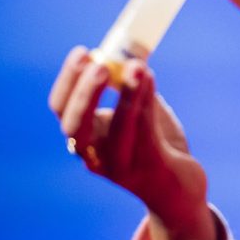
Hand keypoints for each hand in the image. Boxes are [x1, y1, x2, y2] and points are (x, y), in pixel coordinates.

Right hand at [49, 48, 216, 239]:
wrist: (179, 189)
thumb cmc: (155, 145)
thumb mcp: (138, 112)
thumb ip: (131, 87)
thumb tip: (133, 50)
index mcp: (85, 138)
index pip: (61, 109)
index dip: (68, 80)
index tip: (82, 52)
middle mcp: (94, 156)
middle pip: (74, 126)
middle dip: (84, 94)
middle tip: (98, 63)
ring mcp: (118, 166)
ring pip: (116, 129)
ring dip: (125, 94)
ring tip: (137, 66)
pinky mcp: (147, 169)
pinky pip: (144, 133)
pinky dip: (145, 103)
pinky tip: (150, 78)